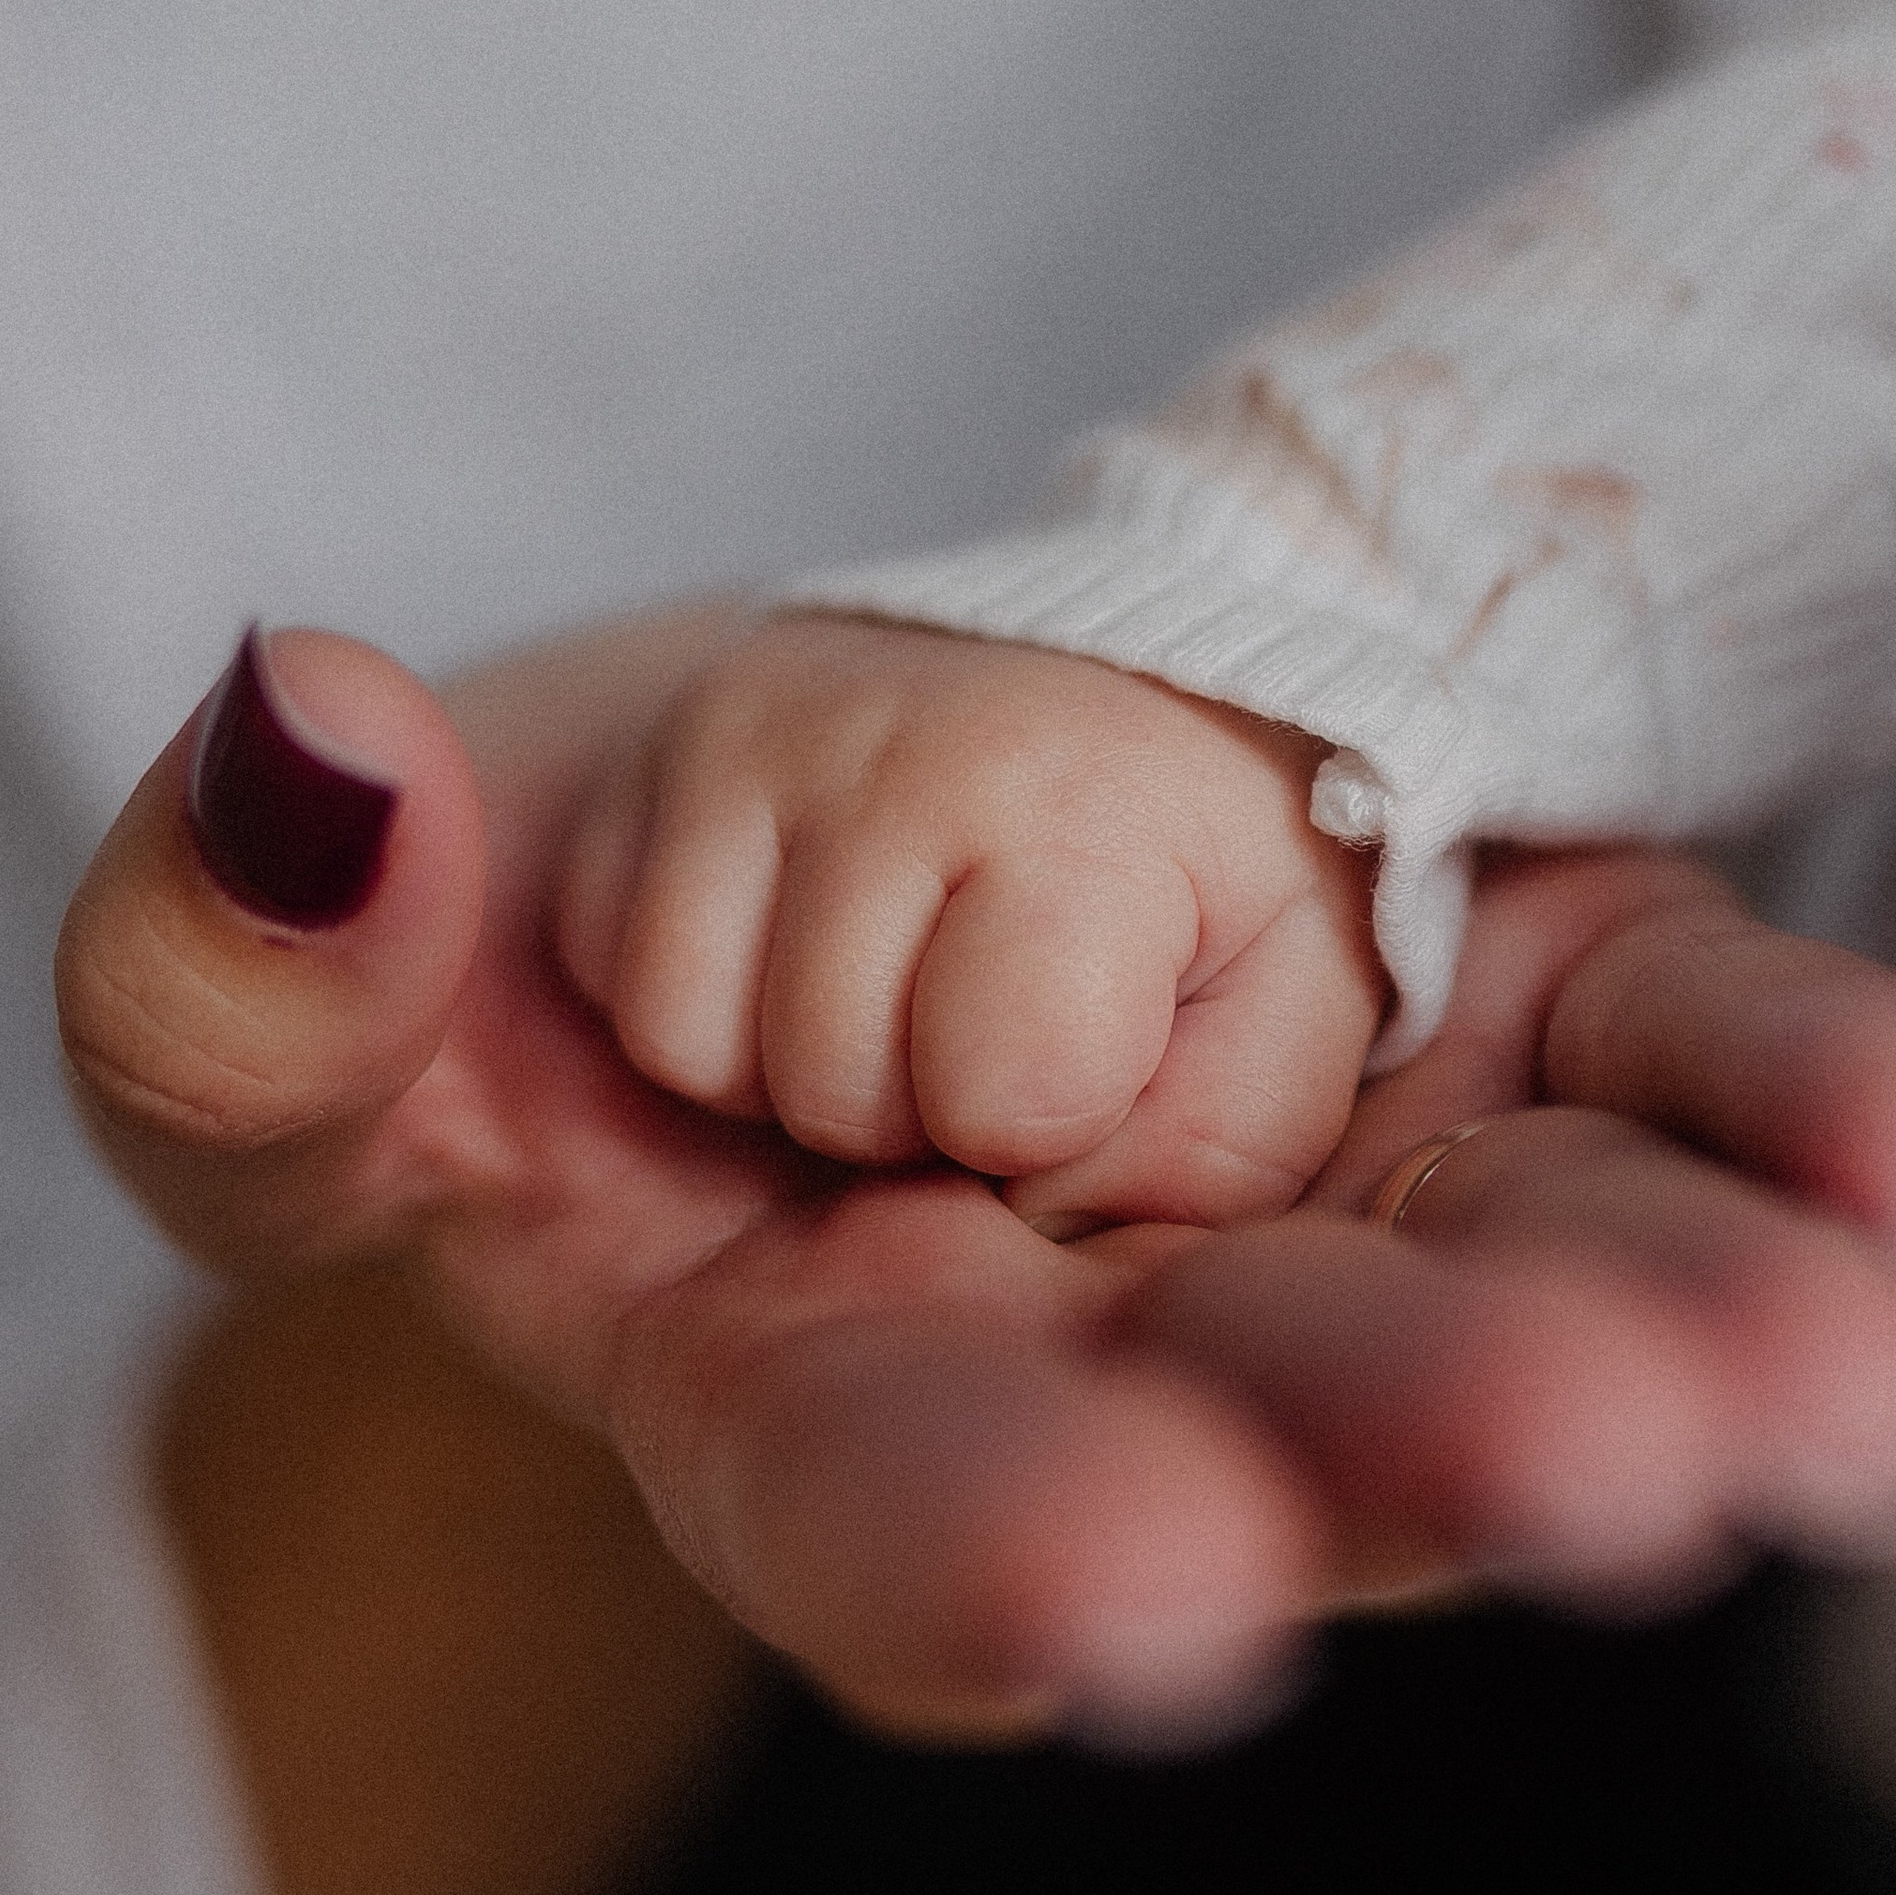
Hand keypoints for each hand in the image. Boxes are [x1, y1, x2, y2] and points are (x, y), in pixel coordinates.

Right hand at [58, 622, 1895, 1744]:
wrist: (787, 829)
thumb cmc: (516, 951)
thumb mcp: (303, 978)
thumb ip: (257, 962)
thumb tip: (316, 772)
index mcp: (804, 1385)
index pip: (893, 1508)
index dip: (1002, 1550)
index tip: (1126, 1586)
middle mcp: (1116, 1337)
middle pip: (1285, 1428)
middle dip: (1433, 1448)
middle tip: (1600, 1470)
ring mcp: (1345, 1172)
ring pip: (1532, 1274)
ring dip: (1693, 1330)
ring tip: (1852, 1383)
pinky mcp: (1519, 990)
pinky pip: (1676, 1053)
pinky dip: (1808, 1108)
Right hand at [555, 610, 1382, 1228]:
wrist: (1123, 684)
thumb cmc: (1209, 880)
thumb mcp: (1284, 1016)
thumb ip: (1210, 1149)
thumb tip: (1035, 1210)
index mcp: (1085, 809)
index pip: (1005, 1089)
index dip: (1045, 1116)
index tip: (1092, 1044)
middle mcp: (896, 744)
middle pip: (828, 1081)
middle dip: (908, 1105)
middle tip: (981, 1017)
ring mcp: (753, 733)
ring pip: (689, 1041)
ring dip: (785, 1063)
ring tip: (891, 988)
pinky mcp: (655, 751)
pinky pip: (611, 972)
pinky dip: (700, 995)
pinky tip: (799, 944)